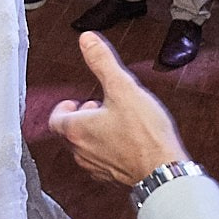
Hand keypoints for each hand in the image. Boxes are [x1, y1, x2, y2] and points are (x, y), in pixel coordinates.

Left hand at [48, 33, 189, 188]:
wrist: (163, 170)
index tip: (77, 101)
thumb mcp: (123, 87)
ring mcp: (96, 167)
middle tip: (98, 108)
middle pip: (69, 133)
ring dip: (94, 133)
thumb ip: (102, 62)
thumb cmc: (144, 134)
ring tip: (114, 122)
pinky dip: (107, 150)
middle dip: (82, 117)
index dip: (64, 108)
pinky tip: (126, 141)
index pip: (55, 119)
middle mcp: (81, 151)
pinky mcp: (112, 177)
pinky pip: (101, 162)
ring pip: (85, 148)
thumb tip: (87, 40)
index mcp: (77, 130)